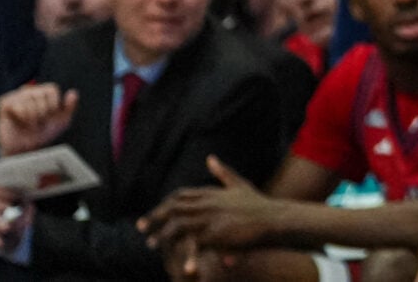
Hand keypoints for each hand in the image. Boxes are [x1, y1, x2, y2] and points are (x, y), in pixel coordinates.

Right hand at [0, 84, 76, 155]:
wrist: (25, 149)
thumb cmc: (42, 133)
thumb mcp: (61, 121)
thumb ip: (69, 107)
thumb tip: (73, 92)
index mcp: (44, 91)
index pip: (52, 89)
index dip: (53, 105)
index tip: (50, 116)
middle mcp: (30, 90)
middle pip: (41, 96)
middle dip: (43, 114)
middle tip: (38, 122)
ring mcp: (16, 96)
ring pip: (31, 104)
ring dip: (33, 119)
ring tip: (30, 124)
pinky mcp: (6, 103)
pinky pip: (20, 108)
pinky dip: (23, 119)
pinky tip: (21, 123)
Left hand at [142, 160, 275, 252]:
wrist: (276, 219)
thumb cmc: (259, 205)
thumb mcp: (239, 185)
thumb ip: (223, 172)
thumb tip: (210, 157)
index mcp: (212, 191)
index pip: (179, 195)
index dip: (163, 205)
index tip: (151, 215)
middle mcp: (209, 201)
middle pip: (173, 208)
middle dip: (155, 218)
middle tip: (141, 228)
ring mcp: (212, 217)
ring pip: (177, 224)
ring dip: (162, 235)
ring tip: (152, 245)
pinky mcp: (217, 233)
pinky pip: (192, 242)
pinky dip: (181, 251)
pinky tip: (174, 259)